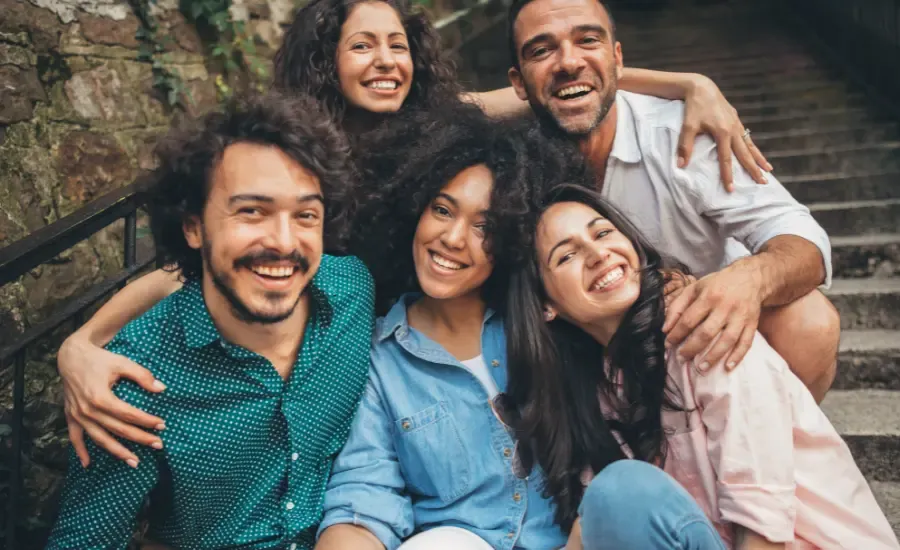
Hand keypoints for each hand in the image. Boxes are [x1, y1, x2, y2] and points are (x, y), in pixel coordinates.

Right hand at [58, 333, 165, 466]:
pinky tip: (88, 464)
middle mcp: (88, 410)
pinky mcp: (71, 416)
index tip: (163, 425)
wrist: (71, 356)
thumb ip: (142, 375)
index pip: (129, 414)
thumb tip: (162, 389)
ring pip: (100, 439)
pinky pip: (75, 438)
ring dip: (118, 452)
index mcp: (100, 397)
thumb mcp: (122, 362)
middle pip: (118, 430)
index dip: (147, 421)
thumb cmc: (99, 359)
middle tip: (159, 445)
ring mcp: (78, 416)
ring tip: (135, 462)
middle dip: (141, 438)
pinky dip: (80, 451)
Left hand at [662, 263, 763, 370]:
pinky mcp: (752, 324)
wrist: (750, 278)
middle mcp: (725, 307)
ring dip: (713, 356)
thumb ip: (677, 307)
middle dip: (692, 348)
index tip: (668, 344)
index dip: (676, 334)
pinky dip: (738, 356)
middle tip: (681, 358)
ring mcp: (740, 317)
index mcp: (708, 297)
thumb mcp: (694, 288)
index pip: (689, 320)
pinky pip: (746, 342)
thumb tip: (665, 329)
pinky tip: (727, 367)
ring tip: (701, 368)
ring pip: (727, 340)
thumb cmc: (717, 284)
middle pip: (707, 332)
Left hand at [678, 74, 772, 191]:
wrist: (702, 88)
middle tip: (763, 183)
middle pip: (745, 154)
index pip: (726, 159)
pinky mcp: (736, 120)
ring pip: (750, 145)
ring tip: (768, 170)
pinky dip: (753, 147)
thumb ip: (685, 146)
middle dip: (753, 170)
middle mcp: (733, 130)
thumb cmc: (694, 107)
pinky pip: (747, 137)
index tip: (731, 189)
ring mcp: (737, 124)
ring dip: (759, 159)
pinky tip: (757, 154)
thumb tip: (681, 165)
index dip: (728, 175)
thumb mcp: (688, 126)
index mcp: (722, 132)